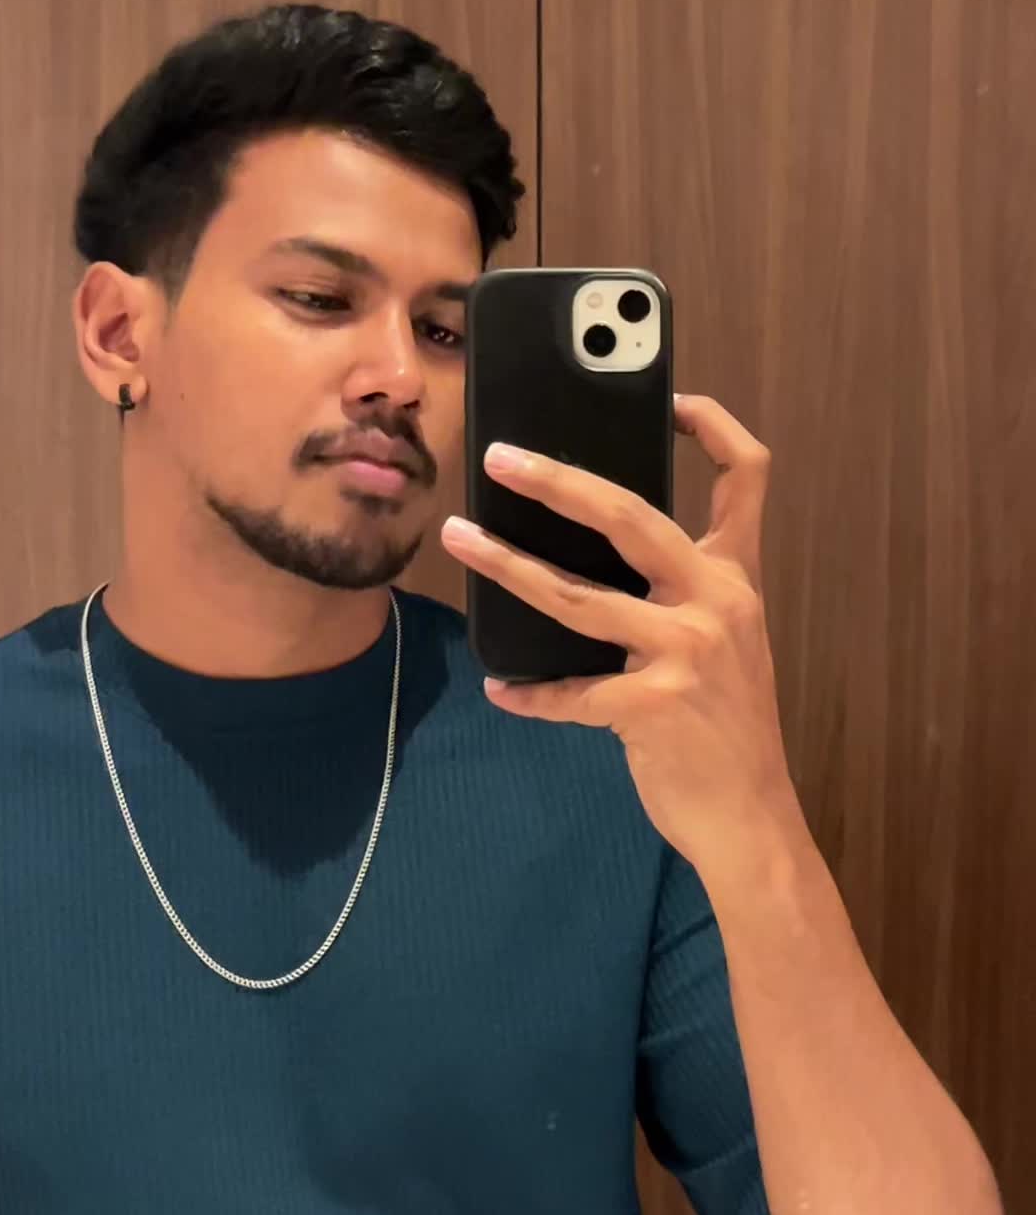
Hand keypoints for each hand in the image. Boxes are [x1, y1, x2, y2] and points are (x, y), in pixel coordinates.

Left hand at [441, 395, 797, 865]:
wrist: (754, 820)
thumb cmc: (727, 726)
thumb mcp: (724, 642)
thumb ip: (680, 590)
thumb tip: (588, 546)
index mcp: (736, 578)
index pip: (747, 476)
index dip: (713, 425)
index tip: (670, 395)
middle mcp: (717, 603)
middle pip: (631, 515)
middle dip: (558, 480)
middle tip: (501, 456)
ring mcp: (686, 655)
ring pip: (575, 595)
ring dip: (507, 565)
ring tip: (460, 540)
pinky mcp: (652, 709)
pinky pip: (569, 692)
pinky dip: (529, 691)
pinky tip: (501, 687)